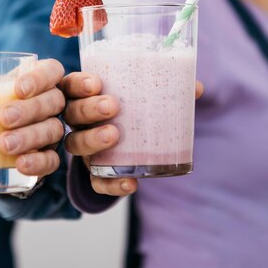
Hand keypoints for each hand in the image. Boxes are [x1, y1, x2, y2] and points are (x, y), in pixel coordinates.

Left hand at [0, 59, 65, 178]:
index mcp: (32, 82)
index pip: (51, 70)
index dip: (40, 77)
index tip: (17, 87)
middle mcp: (46, 105)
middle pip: (52, 101)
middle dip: (30, 109)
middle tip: (3, 118)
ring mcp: (48, 133)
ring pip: (52, 130)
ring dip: (31, 136)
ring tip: (4, 145)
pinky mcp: (45, 159)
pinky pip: (52, 162)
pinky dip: (39, 163)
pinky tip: (21, 165)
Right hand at [60, 72, 203, 196]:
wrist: (127, 147)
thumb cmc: (132, 112)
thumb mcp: (144, 98)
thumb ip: (165, 90)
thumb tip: (196, 88)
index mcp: (84, 96)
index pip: (71, 86)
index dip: (79, 84)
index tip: (96, 82)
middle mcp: (78, 122)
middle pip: (72, 114)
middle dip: (88, 110)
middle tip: (112, 107)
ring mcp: (84, 149)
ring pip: (76, 145)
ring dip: (92, 140)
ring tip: (114, 136)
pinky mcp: (95, 173)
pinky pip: (96, 182)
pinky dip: (111, 185)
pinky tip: (130, 184)